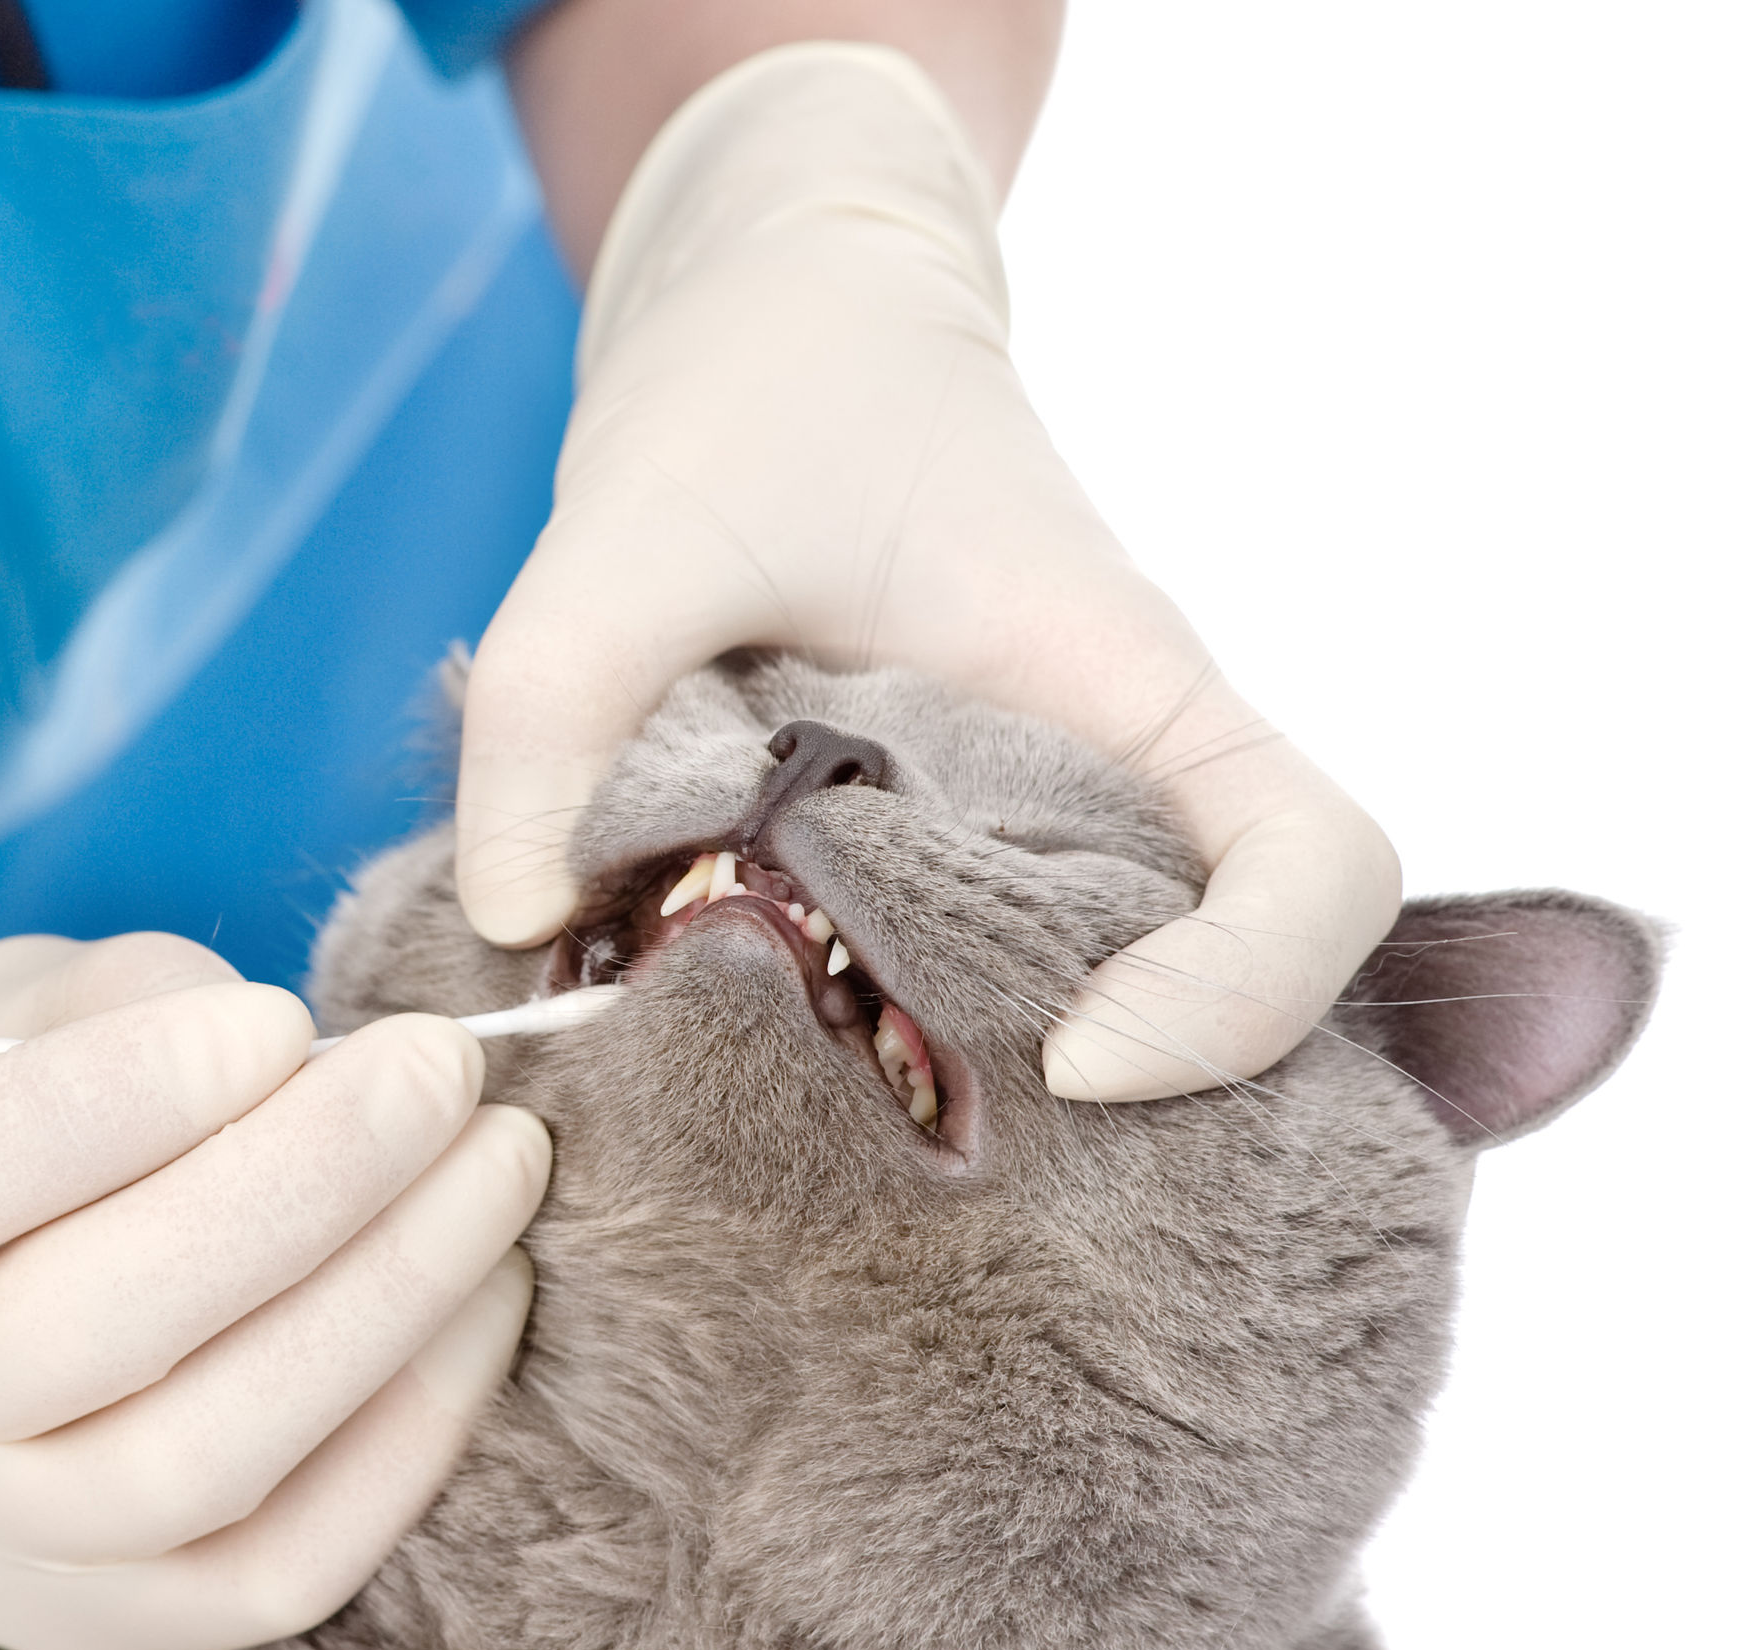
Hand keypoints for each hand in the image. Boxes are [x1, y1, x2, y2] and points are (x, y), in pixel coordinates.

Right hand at [0, 934, 547, 1649]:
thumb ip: (120, 1011)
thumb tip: (310, 1052)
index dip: (111, 1100)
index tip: (277, 1019)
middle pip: (92, 1328)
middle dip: (311, 1180)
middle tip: (446, 1071)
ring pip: (200, 1464)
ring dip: (387, 1302)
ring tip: (497, 1174)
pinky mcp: (112, 1627)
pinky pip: (283, 1570)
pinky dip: (411, 1435)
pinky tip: (486, 1301)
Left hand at [459, 42, 1398, 1098]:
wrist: (781, 317)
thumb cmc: (769, 383)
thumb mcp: (639, 521)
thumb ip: (556, 704)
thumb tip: (518, 923)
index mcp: (1124, 688)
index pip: (1320, 871)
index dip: (1243, 994)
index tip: (1075, 1057)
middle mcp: (1112, 784)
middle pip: (1218, 1001)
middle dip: (1093, 1109)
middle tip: (890, 1143)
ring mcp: (1035, 832)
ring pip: (1083, 1013)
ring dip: (971, 1091)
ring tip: (796, 1124)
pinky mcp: (943, 860)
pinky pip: (956, 987)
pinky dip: (875, 1047)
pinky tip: (739, 1059)